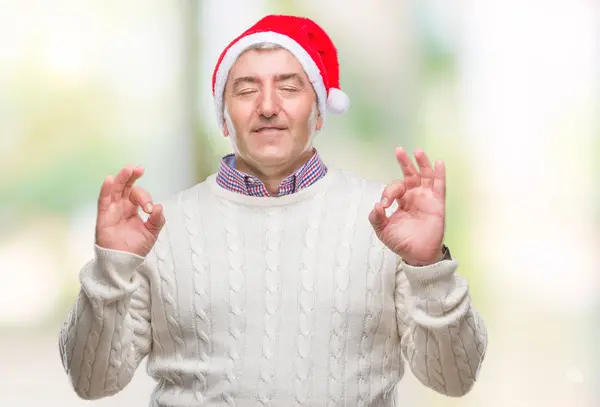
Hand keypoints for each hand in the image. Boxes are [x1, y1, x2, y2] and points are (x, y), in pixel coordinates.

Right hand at [95, 165, 164, 256]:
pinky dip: (106, 190)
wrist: (123, 262)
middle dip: (132, 177)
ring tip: (128, 169)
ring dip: (121, 179)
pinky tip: (110, 179)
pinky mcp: (103, 217)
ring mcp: (112, 210)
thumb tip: (159, 207)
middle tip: (139, 168)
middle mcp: (122, 207)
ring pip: (115, 190)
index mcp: (133, 209)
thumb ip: (157, 220)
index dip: (145, 198)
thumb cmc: (135, 248)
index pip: (139, 195)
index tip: (149, 209)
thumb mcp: (151, 233)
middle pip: (126, 187)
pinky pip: (103, 201)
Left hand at [368, 147, 445, 265]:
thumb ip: (376, 219)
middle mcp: (414, 196)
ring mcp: (426, 198)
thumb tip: (376, 206)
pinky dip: (439, 174)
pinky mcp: (437, 204)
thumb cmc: (401, 242)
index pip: (394, 188)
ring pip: (425, 176)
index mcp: (401, 201)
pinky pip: (439, 186)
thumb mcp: (383, 231)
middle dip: (404, 163)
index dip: (388, 193)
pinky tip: (439, 163)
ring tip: (417, 151)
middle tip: (399, 150)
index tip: (384, 205)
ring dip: (422, 163)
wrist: (417, 255)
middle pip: (410, 175)